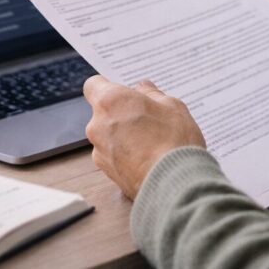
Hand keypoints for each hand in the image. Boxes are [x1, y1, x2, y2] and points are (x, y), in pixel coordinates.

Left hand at [83, 76, 206, 199]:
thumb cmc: (174, 141)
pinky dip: (126, 155)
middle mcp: (97, 125)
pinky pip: (114, 156)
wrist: (174, 184)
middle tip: (148, 116)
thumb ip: (152, 94)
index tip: (123, 90)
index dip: (108, 86)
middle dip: (121, 112)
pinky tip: (149, 157)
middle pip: (103, 112)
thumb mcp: (172, 106)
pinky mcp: (107, 173)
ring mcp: (99, 151)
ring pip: (108, 136)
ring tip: (153, 141)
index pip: (94, 85)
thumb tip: (143, 88)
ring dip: (124, 135)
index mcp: (110, 101)